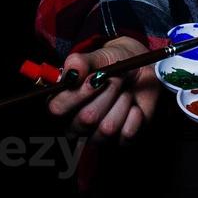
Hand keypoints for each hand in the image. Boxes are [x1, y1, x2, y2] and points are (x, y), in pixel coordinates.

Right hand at [46, 36, 162, 146]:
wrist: (140, 70)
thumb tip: (72, 72)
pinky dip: (135, 115)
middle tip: (116, 80)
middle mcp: (76, 123)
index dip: (77, 94)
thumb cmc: (112, 63)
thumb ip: (81, 62)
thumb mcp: (97, 56)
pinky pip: (127, 133)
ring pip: (107, 128)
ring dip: (121, 102)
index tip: (95, 78)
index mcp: (63, 102)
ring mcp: (97, 135)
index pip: (57, 108)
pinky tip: (134, 106)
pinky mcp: (120, 142)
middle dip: (107, 93)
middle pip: (86, 119)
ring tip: (124, 92)